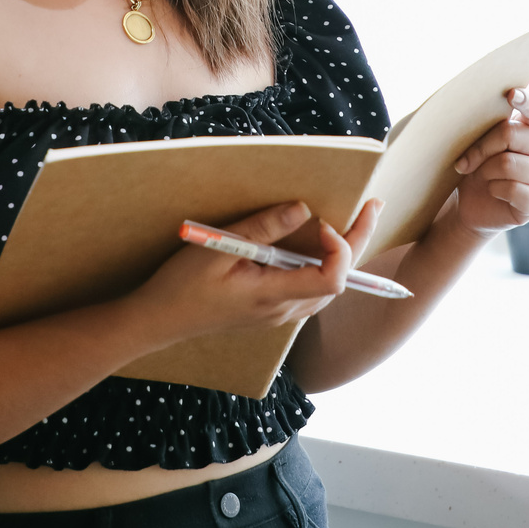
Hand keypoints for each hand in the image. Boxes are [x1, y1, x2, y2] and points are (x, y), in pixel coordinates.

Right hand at [130, 199, 383, 344]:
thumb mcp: (218, 248)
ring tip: (355, 222)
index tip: (324, 219)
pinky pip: (310, 290)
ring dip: (344, 254)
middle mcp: (283, 311)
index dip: (340, 247)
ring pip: (327, 289)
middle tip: (371, 206)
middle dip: (358, 242)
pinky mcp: (269, 310)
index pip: (331, 278)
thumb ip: (262, 229)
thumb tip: (302, 208)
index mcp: (272, 297)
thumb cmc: (181, 285)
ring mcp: (277, 315)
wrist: (157, 321)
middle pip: (338, 281)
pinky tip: (321, 245)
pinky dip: (325, 265)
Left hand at [450, 89, 528, 235]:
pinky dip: (494, 190)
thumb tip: (482, 110)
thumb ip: (491, 126)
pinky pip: (512, 189)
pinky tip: (494, 191)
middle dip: (481, 148)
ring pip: (508, 163)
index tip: (511, 94)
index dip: (526, 100)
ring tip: (483, 176)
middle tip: (465, 160)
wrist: (474, 203)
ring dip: (485, 171)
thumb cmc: (479, 165)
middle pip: (511, 134)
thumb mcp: (481, 142)